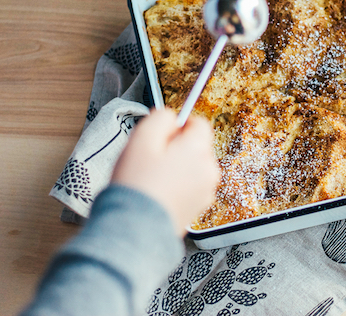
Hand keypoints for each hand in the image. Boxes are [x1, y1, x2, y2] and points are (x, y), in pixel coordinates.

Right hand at [111, 109, 219, 235]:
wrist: (135, 229)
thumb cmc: (137, 184)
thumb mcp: (141, 139)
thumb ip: (160, 118)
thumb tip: (171, 116)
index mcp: (199, 150)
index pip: (201, 124)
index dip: (181, 124)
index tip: (163, 133)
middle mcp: (209, 170)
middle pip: (197, 146)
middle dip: (177, 147)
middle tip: (152, 158)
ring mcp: (206, 191)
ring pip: (194, 166)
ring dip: (177, 166)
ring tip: (153, 178)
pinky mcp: (199, 208)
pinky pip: (190, 186)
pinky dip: (178, 185)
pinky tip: (159, 192)